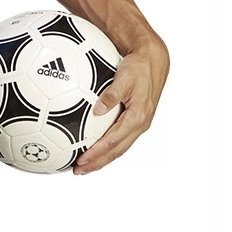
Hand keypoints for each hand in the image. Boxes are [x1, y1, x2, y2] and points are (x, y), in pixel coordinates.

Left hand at [73, 35, 168, 174]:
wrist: (152, 61)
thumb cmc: (138, 67)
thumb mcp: (125, 77)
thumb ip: (111, 94)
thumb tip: (97, 110)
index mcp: (138, 117)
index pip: (114, 141)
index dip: (97, 153)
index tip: (82, 160)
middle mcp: (140, 124)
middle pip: (117, 151)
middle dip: (98, 163)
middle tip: (79, 170)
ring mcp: (139, 124)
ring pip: (119, 148)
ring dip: (102, 158)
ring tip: (84, 166)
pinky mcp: (135, 120)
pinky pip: (120, 138)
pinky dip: (108, 147)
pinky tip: (95, 147)